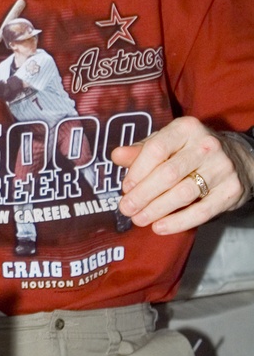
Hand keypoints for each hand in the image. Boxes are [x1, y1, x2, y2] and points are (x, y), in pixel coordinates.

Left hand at [113, 116, 250, 233]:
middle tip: (126, 209)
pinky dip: (178, 222)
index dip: (137, 171)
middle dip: (143, 195)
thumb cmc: (191, 151)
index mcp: (186, 128)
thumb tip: (116, 156)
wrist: (237, 159)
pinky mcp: (231, 190)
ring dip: (157, 210)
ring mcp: (222, 167)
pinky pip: (202, 211)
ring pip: (183, 193)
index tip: (126, 188)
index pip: (156, 149)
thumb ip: (141, 150)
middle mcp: (206, 145)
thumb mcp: (167, 143)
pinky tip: (160, 227)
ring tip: (139, 219)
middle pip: (168, 174)